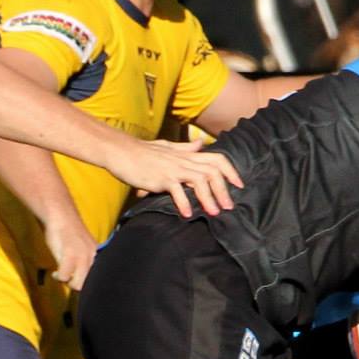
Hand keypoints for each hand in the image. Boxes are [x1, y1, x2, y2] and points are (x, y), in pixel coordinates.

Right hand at [44, 212, 98, 290]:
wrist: (61, 215)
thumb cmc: (69, 233)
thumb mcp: (84, 249)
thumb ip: (87, 263)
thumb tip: (84, 281)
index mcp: (98, 255)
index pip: (100, 278)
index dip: (90, 285)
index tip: (81, 283)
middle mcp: (93, 257)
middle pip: (89, 285)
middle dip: (77, 286)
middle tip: (68, 279)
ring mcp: (82, 257)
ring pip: (78, 284)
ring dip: (68, 282)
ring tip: (62, 276)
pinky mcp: (70, 255)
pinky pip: (64, 277)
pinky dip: (58, 277)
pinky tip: (55, 272)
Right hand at [111, 138, 242, 217]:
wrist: (120, 151)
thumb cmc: (142, 152)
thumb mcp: (167, 147)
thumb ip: (185, 148)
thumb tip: (201, 144)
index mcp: (187, 155)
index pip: (217, 159)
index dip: (231, 171)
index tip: (238, 185)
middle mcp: (183, 160)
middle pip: (213, 171)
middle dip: (224, 190)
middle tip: (229, 207)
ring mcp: (172, 168)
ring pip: (200, 180)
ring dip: (209, 198)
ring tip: (214, 213)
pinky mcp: (160, 177)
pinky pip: (176, 190)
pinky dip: (184, 202)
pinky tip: (187, 214)